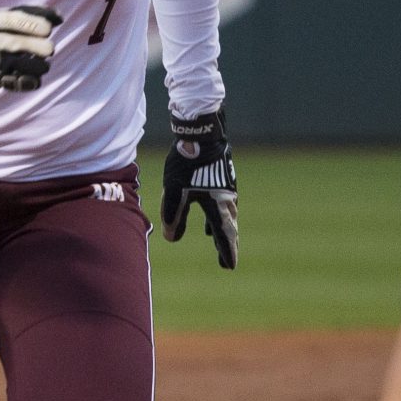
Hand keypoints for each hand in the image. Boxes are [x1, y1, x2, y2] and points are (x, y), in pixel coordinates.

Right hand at [0, 6, 62, 91]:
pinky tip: (35, 78)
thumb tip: (59, 17)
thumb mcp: (7, 16)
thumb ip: (34, 13)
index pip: (16, 20)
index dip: (37, 25)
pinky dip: (30, 82)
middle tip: (50, 49)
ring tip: (43, 64)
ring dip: (38, 65)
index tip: (48, 29)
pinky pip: (16, 83)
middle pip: (17, 43)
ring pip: (19, 64)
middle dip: (39, 47)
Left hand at [162, 109, 237, 267]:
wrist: (201, 134)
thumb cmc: (187, 164)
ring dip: (221, 228)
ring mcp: (227, 187)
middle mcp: (227, 199)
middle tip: (224, 261)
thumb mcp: (175, 193)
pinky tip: (209, 211)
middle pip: (228, 227)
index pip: (224, 235)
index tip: (229, 266)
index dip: (226, 251)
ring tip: (214, 239)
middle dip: (225, 244)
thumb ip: (174, 217)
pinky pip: (223, 201)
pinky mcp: (223, 177)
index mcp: (217, 206)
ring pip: (226, 213)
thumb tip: (171, 238)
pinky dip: (218, 212)